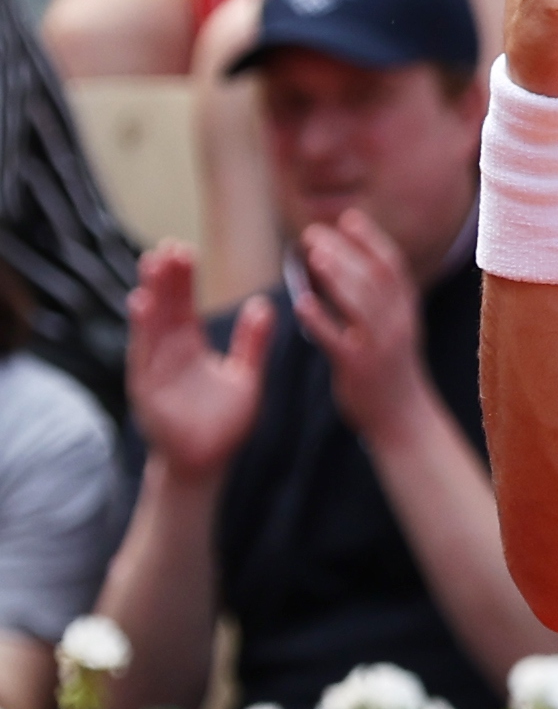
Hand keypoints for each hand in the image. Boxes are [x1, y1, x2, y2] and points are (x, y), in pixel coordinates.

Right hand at [125, 243, 274, 480]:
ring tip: (151, 264)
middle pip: (166, 309)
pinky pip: (144, 355)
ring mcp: (155, 371)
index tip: (185, 249)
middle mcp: (168, 355)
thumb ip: (252, 343)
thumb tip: (264, 305)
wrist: (207, 462)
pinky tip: (141, 304)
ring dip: (151, 295)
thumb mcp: (246, 377)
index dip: (183, 280)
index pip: (184, 306)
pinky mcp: (147, 390)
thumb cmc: (224, 422)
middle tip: (168, 246)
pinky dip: (142, 330)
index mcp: (189, 349)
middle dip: (166, 279)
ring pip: (151, 326)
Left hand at [293, 209, 431, 443]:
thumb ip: (377, 303)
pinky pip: (338, 339)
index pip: (392, 266)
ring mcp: (380, 345)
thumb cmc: (390, 371)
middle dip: (345, 250)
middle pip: (373, 277)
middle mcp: (397, 323)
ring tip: (313, 252)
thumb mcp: (394, 330)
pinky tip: (300, 302)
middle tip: (314, 232)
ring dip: (336, 273)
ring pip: (359, 301)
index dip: (371, 239)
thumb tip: (348, 270)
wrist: (403, 418)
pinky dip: (320, 318)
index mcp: (406, 312)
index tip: (349, 219)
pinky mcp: (359, 368)